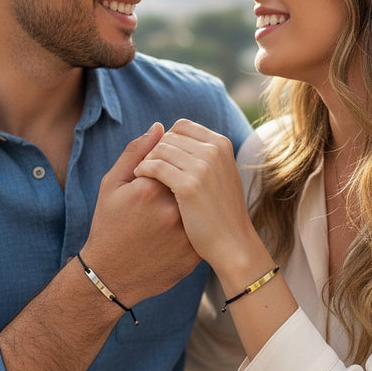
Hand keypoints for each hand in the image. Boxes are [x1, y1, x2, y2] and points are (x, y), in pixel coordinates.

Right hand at [81, 123, 199, 305]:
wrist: (110, 276)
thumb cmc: (108, 226)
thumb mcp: (112, 185)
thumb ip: (135, 152)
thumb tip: (160, 127)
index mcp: (149, 189)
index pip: (173, 159)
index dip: (165, 164)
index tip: (154, 178)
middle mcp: (171, 210)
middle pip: (188, 180)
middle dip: (179, 182)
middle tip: (162, 197)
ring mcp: (184, 234)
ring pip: (198, 204)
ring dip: (190, 202)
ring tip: (166, 215)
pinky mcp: (193, 253)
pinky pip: (202, 226)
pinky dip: (195, 223)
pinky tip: (174, 231)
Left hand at [134, 119, 258, 273]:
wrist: (232, 244)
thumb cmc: (220, 211)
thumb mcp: (219, 174)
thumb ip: (202, 152)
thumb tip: (172, 132)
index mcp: (221, 144)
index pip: (182, 127)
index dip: (166, 141)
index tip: (160, 159)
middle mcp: (214, 150)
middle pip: (169, 137)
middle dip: (155, 151)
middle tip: (148, 170)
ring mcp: (203, 167)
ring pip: (159, 150)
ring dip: (147, 161)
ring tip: (141, 177)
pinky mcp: (189, 186)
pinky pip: (154, 167)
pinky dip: (142, 171)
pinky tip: (139, 182)